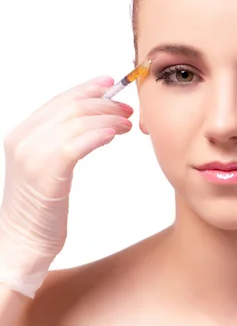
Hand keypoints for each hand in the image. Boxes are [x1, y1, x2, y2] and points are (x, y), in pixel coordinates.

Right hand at [0, 75, 132, 297]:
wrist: (21, 242)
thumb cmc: (38, 209)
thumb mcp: (44, 166)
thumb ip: (59, 141)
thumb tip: (93, 119)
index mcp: (21, 133)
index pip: (59, 100)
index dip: (88, 89)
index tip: (110, 84)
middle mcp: (24, 139)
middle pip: (72, 107)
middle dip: (104, 103)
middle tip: (127, 109)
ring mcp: (32, 155)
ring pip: (78, 121)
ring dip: (108, 118)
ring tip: (127, 123)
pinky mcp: (47, 172)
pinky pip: (79, 143)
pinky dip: (100, 134)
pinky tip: (114, 134)